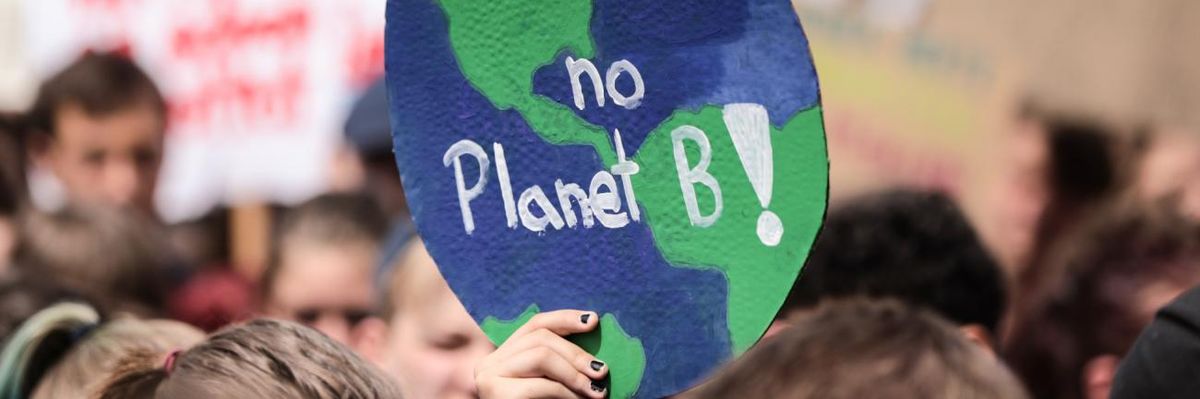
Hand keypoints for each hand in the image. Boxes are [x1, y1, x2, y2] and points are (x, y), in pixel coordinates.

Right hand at [476, 310, 608, 398]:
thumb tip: (590, 325)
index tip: (593, 320)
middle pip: (540, 337)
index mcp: (502, 356)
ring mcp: (489, 378)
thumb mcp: (550, 382)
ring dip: (575, 373)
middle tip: (602, 371)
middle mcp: (489, 363)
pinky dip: (569, 393)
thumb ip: (560, 361)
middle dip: (577, 353)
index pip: (534, 324)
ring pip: (541, 355)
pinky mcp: (498, 395)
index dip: (565, 318)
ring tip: (597, 390)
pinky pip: (542, 384)